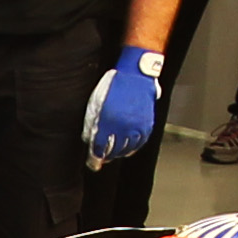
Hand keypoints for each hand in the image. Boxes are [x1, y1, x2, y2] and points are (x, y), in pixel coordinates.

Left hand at [80, 46, 164, 165]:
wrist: (135, 74)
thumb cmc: (113, 86)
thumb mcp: (96, 102)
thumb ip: (92, 123)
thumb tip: (89, 140)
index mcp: (108, 120)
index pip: (100, 147)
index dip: (95, 158)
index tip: (93, 163)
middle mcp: (123, 126)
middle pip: (114, 150)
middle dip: (107, 156)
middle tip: (102, 159)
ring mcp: (137, 126)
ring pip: (128, 149)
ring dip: (119, 153)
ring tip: (114, 154)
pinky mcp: (147, 124)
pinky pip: (140, 143)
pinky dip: (133, 148)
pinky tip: (127, 149)